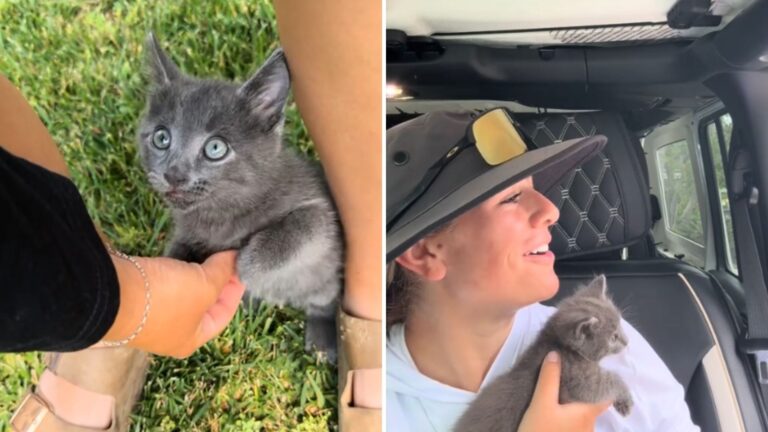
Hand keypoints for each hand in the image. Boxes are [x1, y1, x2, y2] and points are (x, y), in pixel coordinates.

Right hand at [103, 250, 245, 357]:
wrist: (111, 291)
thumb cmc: (165, 299)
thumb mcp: (204, 286)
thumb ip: (224, 273)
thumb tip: (234, 258)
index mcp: (191, 339)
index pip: (224, 314)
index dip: (235, 289)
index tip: (241, 265)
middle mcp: (171, 331)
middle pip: (204, 302)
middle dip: (216, 278)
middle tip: (226, 254)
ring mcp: (152, 313)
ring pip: (184, 289)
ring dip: (196, 270)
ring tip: (209, 248)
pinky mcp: (137, 293)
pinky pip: (165, 279)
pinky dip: (176, 266)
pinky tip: (184, 249)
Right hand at [518, 351, 611, 431]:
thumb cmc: (540, 431)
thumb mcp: (541, 403)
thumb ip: (549, 378)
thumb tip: (556, 354)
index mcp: (588, 413)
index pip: (607, 396)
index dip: (604, 382)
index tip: (596, 370)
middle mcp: (590, 425)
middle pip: (593, 403)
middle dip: (584, 390)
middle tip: (570, 374)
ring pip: (582, 415)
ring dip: (574, 403)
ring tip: (560, 388)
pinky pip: (574, 424)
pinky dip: (568, 414)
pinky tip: (555, 408)